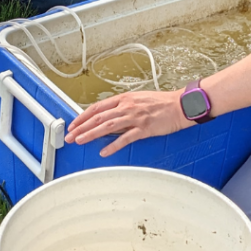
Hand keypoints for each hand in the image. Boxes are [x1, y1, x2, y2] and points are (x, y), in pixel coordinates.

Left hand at [65, 88, 190, 156]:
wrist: (180, 105)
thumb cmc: (160, 102)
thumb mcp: (138, 99)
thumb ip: (122, 107)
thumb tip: (107, 117)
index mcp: (123, 98)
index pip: (97, 108)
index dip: (82, 116)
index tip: (73, 125)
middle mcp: (126, 106)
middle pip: (98, 117)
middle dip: (81, 127)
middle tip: (70, 136)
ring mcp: (135, 117)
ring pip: (107, 126)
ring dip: (91, 134)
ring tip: (80, 141)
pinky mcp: (144, 128)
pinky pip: (125, 138)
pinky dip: (113, 146)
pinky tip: (103, 152)